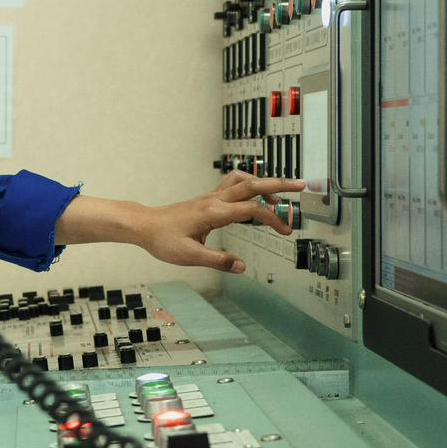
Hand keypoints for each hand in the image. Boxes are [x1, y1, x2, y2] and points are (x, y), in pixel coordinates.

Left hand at [132, 171, 305, 273]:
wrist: (144, 225)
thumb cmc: (163, 240)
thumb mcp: (189, 256)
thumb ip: (218, 261)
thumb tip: (242, 266)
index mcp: (213, 213)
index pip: (251, 210)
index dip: (272, 219)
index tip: (285, 231)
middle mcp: (214, 201)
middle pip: (252, 185)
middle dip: (278, 185)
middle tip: (302, 185)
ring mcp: (211, 197)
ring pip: (242, 181)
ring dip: (263, 184)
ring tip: (280, 196)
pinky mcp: (207, 200)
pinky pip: (233, 186)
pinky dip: (249, 187)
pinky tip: (255, 199)